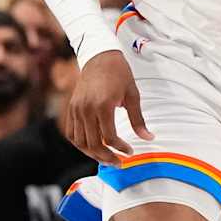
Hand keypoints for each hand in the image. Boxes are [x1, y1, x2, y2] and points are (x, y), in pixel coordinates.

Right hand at [63, 50, 150, 164]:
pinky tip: (93, 148)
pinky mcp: (71, 108)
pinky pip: (72, 133)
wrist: (100, 56)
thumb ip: (138, 120)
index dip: (120, 149)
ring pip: (80, 142)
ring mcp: (76, 109)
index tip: (130, 152)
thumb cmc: (119, 74)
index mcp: (103, 105)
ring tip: (107, 159)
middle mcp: (86, 109)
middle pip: (93, 144)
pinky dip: (81, 144)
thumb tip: (148, 138)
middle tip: (119, 163)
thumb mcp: (133, 95)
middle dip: (107, 158)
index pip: (109, 138)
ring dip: (92, 154)